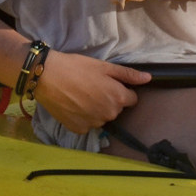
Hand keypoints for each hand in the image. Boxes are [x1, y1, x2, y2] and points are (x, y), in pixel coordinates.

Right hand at [31, 49, 151, 133]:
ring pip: (101, 117)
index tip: (108, 84)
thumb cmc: (77, 67)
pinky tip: (73, 104)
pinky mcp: (78, 129)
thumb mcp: (104, 66)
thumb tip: (148, 79)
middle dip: (109, 100)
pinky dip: (82, 117)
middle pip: (116, 109)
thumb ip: (128, 75)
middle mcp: (109, 114)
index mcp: (118, 98)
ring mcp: (93, 124)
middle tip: (92, 87)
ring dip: (96, 109)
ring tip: (81, 95)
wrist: (47, 76)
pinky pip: (87, 124)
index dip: (121, 90)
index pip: (132, 99)